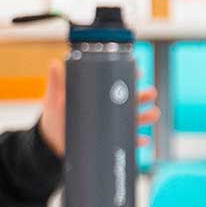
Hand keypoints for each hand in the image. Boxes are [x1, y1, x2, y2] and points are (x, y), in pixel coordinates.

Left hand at [38, 59, 159, 157]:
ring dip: (148, 116)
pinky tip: (143, 139)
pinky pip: (128, 141)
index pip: (118, 82)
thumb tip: (55, 63)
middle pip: (132, 99)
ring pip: (136, 119)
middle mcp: (110, 108)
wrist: (51, 143)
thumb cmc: (55, 118)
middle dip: (145, 95)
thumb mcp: (55, 99)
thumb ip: (57, 82)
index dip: (130, 75)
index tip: (139, 70)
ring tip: (154, 114)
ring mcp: (112, 125)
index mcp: (99, 94)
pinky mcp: (112, 141)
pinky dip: (138, 140)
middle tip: (151, 93)